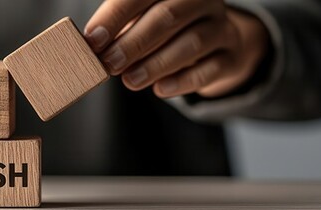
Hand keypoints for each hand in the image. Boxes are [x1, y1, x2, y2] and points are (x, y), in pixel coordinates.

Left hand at [84, 0, 268, 97]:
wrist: (215, 42)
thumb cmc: (165, 28)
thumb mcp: (142, 18)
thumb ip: (118, 27)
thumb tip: (90, 44)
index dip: (115, 16)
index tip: (92, 39)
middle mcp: (202, 0)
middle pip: (168, 17)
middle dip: (133, 43)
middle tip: (109, 64)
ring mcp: (221, 26)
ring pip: (191, 43)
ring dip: (156, 64)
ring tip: (129, 81)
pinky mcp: (230, 56)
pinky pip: (209, 69)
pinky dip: (183, 81)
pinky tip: (160, 89)